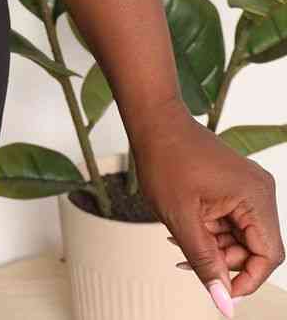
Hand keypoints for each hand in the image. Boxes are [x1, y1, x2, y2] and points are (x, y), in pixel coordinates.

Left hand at [131, 102, 283, 312]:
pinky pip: (232, 221)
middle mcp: (259, 191)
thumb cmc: (165, 157)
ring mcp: (248, 187)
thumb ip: (206, 263)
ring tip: (180, 241)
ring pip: (241, 237)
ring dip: (213, 246)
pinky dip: (211, 231)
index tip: (219, 290)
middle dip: (223, 260)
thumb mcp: (182, 219)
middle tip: (188, 259)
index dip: (246, 281)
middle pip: (255, 248)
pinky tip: (186, 228)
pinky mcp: (236, 186)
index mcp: (255, 196)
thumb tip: (224, 304)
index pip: (268, 256)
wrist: (153, 120)